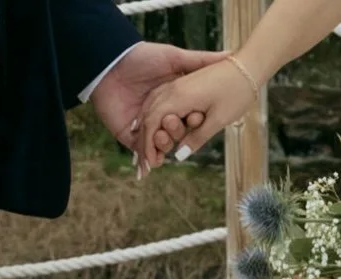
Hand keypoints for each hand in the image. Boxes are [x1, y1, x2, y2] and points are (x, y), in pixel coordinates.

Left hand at [91, 42, 227, 149]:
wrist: (110, 63)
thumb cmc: (142, 57)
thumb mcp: (175, 57)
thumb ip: (201, 60)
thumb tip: (230, 55)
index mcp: (173, 99)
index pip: (189, 118)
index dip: (195, 121)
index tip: (198, 117)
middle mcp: (161, 114)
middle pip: (177, 133)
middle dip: (177, 133)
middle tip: (172, 122)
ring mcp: (146, 127)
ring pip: (162, 145)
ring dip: (164, 145)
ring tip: (161, 137)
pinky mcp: (130, 136)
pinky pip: (143, 153)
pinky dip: (150, 159)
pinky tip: (154, 160)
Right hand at [137, 61, 257, 170]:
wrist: (249, 67)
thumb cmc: (237, 93)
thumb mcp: (218, 120)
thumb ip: (197, 137)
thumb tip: (178, 155)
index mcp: (179, 97)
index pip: (153, 123)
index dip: (148, 145)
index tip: (151, 164)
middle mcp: (173, 88)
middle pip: (150, 115)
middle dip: (146, 139)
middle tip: (148, 161)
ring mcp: (177, 84)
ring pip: (154, 106)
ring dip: (149, 127)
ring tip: (151, 148)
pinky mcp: (184, 83)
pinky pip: (162, 98)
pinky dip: (157, 114)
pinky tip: (159, 126)